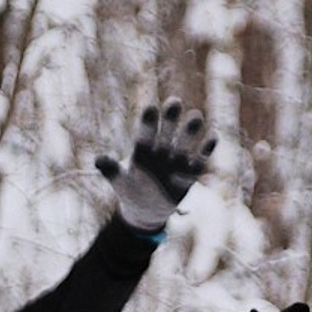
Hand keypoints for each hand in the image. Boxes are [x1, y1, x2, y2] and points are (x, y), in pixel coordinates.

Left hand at [95, 96, 216, 231]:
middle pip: (167, 132)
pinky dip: (206, 150)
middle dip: (170, 119)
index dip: (148, 122)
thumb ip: (111, 170)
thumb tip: (98, 160)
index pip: (145, 133)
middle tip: (174, 102)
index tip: (150, 108)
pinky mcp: (189, 174)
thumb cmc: (130, 191)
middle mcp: (161, 150)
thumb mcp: (119, 182)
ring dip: (190, 131)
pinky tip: (212, 137)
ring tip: (196, 116)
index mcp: (142, 149)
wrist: (146, 210)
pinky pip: (199, 160)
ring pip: (184, 143)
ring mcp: (176, 161)